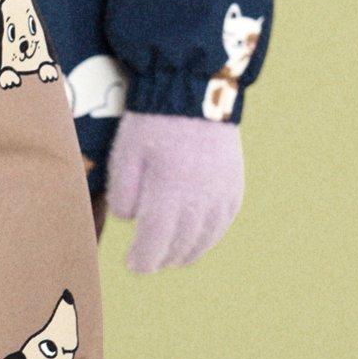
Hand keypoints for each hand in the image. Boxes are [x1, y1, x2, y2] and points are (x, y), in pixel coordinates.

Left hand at [104, 110, 244, 270]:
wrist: (196, 93)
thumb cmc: (153, 122)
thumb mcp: (125, 154)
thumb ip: (123, 193)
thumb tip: (131, 220)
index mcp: (169, 190)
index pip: (155, 240)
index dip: (143, 258)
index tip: (133, 265)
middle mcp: (200, 198)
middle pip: (180, 244)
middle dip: (162, 258)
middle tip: (148, 263)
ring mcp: (221, 194)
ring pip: (204, 239)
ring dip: (186, 253)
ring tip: (171, 258)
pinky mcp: (234, 187)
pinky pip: (222, 224)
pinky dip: (208, 238)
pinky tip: (196, 241)